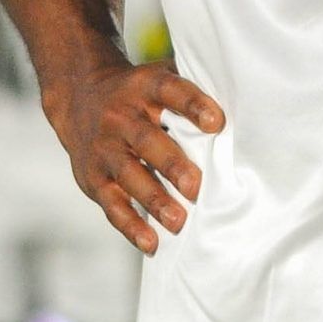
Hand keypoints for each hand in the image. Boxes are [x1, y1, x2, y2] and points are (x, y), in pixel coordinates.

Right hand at [41, 59, 224, 254]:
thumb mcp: (155, 78)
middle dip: (172, 165)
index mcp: (143, 87)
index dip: (192, 105)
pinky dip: (130, 225)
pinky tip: (151, 242)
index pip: (169, 91)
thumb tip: (244, 105)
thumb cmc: (137, 95)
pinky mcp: (93, 177)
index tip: (216, 122)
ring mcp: (104, 148)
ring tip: (178, 222)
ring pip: (129, 175)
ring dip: (154, 200)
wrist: (78, 97)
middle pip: (146, 140)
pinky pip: (111, 204)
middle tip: (197, 188)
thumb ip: (190, 90)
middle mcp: (120, 116)